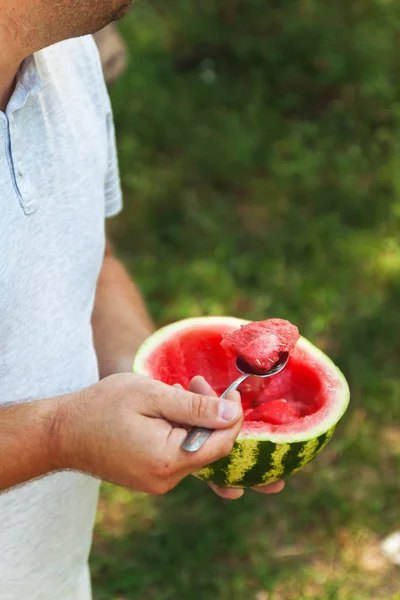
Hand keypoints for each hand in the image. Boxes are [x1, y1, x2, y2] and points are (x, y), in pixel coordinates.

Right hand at [51, 373, 242, 494]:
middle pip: (210, 447)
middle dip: (210, 413)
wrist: (61, 433)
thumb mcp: (151, 395)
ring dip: (194, 419)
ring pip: (195, 448)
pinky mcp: (151, 477)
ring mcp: (157, 482)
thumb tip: (233, 414)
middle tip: (195, 383)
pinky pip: (179, 454)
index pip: (222, 444)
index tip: (230, 391)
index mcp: (168, 461)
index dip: (232, 416)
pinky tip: (167, 410)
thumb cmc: (102, 407)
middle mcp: (166, 480)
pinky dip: (180, 430)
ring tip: (176, 391)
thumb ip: (195, 407)